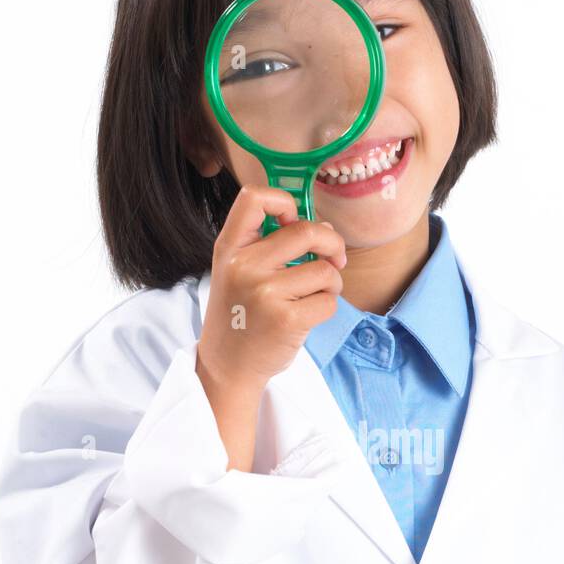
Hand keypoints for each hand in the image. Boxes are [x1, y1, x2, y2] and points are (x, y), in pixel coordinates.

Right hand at [196, 184, 346, 399]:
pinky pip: (328, 301)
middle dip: (332, 244)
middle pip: (307, 231)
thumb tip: (326, 229)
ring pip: (325, 270)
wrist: (228, 365)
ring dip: (332, 282)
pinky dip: (327, 306)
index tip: (294, 220)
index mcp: (230, 248)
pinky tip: (309, 314)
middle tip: (335, 259)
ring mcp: (265, 293)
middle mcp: (245, 266)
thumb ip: (271, 246)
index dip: (283, 201)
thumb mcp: (237, 271)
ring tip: (317, 294)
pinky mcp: (287, 320)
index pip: (254, 198)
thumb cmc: (240, 314)